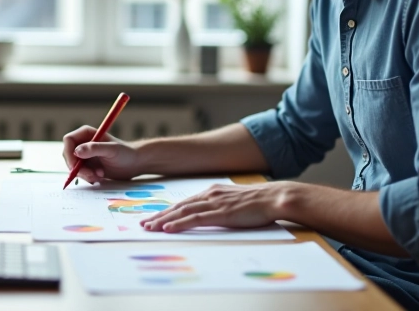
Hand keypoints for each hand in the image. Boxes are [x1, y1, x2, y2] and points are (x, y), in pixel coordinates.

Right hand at [61, 125, 140, 182]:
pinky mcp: (88, 166)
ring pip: (74, 167)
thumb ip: (94, 149)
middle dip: (77, 167)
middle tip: (91, 174)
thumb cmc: (126, 153)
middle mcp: (83, 144)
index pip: (68, 140)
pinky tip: (100, 176)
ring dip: (85, 174)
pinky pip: (80, 174)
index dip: (69, 153)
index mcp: (87, 134)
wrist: (134, 164)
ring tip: (100, 174)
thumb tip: (76, 151)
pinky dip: (88, 177)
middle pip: (69, 155)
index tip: (75, 165)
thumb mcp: (111, 150)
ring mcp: (85, 156)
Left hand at [140, 183, 286, 232]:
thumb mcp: (235, 200)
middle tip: (143, 224)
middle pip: (178, 206)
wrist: (274, 197)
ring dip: (163, 220)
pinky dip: (178, 224)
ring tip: (149, 227)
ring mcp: (214, 203)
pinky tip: (167, 228)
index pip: (185, 202)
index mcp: (212, 191)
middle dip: (159, 215)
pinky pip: (194, 219)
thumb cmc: (259, 202)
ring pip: (182, 212)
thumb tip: (213, 212)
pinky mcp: (220, 213)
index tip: (155, 218)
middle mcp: (209, 195)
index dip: (168, 211)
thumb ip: (221, 204)